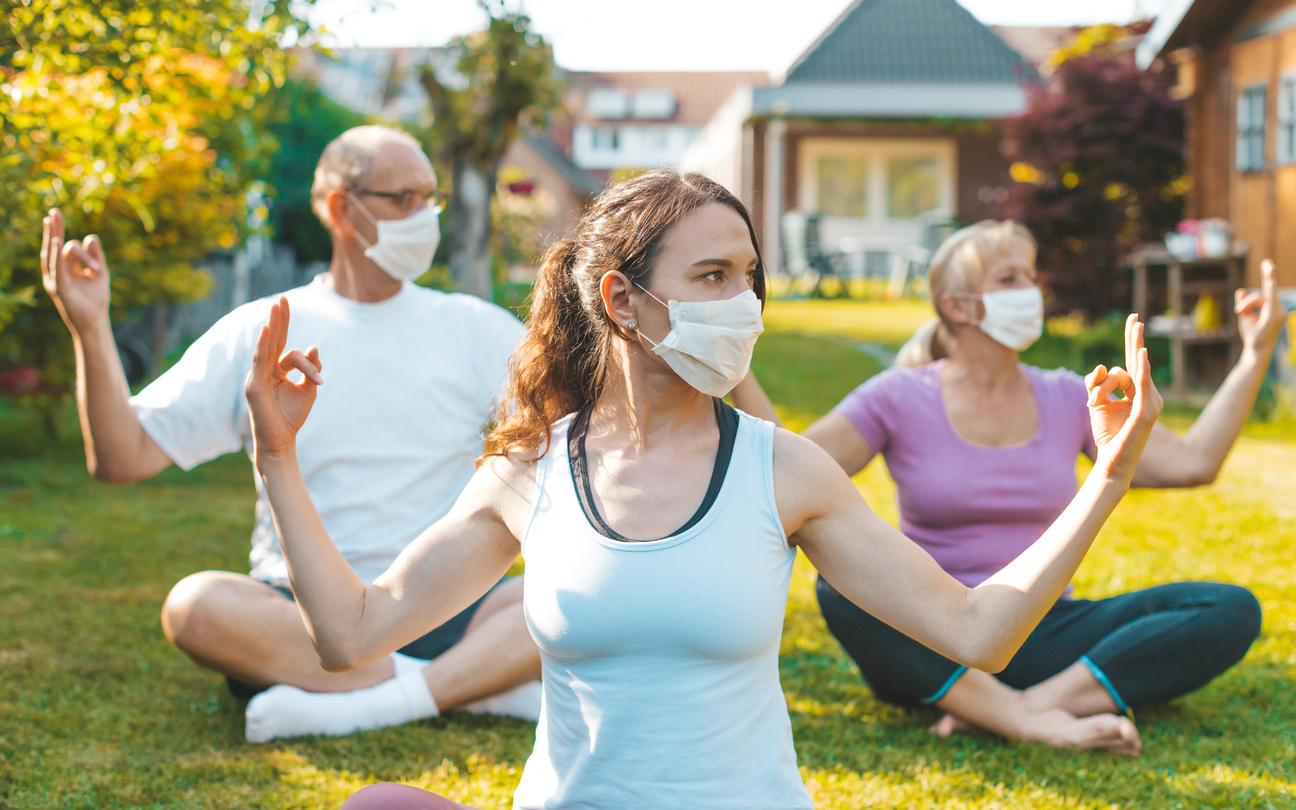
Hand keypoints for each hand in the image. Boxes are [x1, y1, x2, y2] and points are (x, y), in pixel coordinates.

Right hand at [41, 208, 110, 334]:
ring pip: (58, 253)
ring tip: (52, 219)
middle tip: (54, 210)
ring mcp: (55, 278)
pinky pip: (57, 268)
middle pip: (54, 245)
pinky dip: (57, 255)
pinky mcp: (59, 287)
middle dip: (55, 228)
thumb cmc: (95, 298)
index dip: (72, 237)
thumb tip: (90, 236)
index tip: (83, 237)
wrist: (95, 321)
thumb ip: (96, 256)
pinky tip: (57, 241)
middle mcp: (57, 270)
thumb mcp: (99, 273)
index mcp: (67, 266)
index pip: (67, 245)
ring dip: (57, 236)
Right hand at [244, 297, 323, 465]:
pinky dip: (263, 345)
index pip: (291, 352)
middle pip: (273, 339)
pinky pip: (258, 361)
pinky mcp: (253, 386)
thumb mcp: (308, 390)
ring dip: (273, 326)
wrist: (282, 441)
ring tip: (277, 306)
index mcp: (277, 370)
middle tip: (283, 298)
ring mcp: (257, 376)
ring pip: (269, 348)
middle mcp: (265, 370)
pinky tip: (266, 330)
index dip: (308, 360)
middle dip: (279, 319)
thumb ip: (311, 368)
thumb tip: (314, 346)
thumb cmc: (292, 417)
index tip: (319, 377)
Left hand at [1085, 314, 1163, 483]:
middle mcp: (1147, 393)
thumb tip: (1099, 368)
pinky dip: (1142, 368)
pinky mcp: (1146, 410)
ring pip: (1125, 375)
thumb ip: (1095, 383)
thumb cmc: (1107, 433)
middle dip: (1134, 337)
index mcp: (1136, 390)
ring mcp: (1150, 401)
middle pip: (1136, 360)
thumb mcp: (1096, 402)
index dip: (1131, 340)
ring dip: (1109, 379)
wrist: (1113, 460)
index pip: (1131, 362)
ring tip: (1112, 369)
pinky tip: (1142, 353)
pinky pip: (1143, 384)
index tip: (1132, 319)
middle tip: (1134, 316)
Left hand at [1236, 259, 1286, 354]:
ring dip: (1245, 306)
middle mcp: (1278, 308)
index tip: (1268, 263)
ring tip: (1240, 313)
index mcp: (1272, 307)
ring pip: (1257, 298)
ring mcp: (1278, 312)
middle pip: (1263, 292)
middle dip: (1268, 275)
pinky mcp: (1274, 317)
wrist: (1255, 350)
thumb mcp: (1245, 316)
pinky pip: (1267, 302)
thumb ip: (1245, 303)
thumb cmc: (1252, 335)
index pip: (1269, 290)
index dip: (1268, 276)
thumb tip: (1241, 290)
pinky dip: (1263, 298)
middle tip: (1268, 262)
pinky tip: (1266, 288)